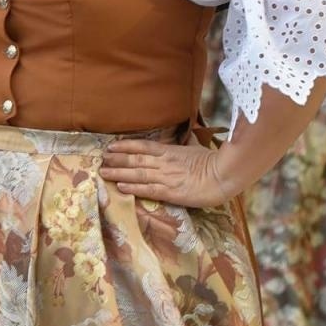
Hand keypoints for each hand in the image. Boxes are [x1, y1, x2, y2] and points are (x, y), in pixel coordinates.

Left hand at [100, 136, 237, 207]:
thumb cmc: (213, 161)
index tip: (110, 146)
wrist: (224, 175)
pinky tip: (120, 186)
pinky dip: (133, 187)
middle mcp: (164, 163)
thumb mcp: (197, 148)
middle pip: (135, 159)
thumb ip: (187, 142)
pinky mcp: (170, 192)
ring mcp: (166, 177)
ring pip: (137, 173)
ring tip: (103, 172)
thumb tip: (187, 134)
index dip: (125, 146)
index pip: (143, 146)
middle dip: (116, 159)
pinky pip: (148, 189)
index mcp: (170, 151)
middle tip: (101, 159)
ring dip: (119, 172)